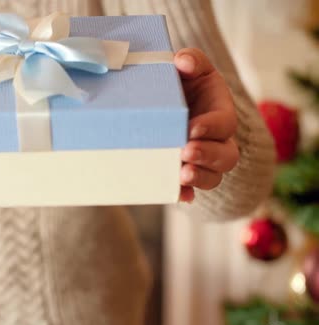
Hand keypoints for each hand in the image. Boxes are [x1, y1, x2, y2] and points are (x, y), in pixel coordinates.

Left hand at [175, 48, 238, 202]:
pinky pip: (193, 190)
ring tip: (182, 175)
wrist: (168, 104)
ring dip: (199, 177)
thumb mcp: (190, 68)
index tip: (191, 129)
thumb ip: (191, 60)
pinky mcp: (189, 172)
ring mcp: (205, 161)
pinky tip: (178, 195)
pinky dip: (187, 194)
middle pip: (225, 156)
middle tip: (185, 153)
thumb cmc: (183, 84)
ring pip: (213, 177)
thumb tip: (182, 61)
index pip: (224, 123)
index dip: (211, 128)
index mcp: (220, 112)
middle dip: (207, 156)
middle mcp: (217, 140)